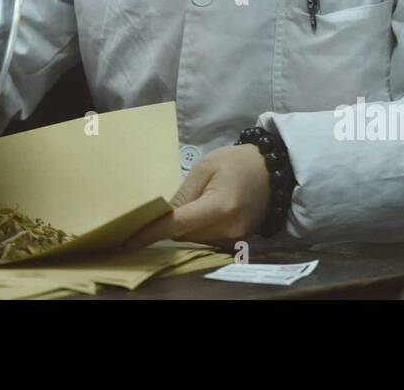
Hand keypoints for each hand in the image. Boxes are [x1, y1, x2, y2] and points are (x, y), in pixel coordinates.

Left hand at [125, 144, 271, 248]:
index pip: (178, 224)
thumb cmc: (237, 162)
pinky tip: (200, 213)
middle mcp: (229, 228)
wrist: (274, 170)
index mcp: (220, 206)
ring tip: (188, 206)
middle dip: (169, 225)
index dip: (152, 232)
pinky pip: (209, 240)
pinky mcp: (239, 241)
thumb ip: (183, 193)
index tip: (129, 239)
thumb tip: (163, 215)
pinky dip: (199, 230)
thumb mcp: (206, 167)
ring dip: (185, 228)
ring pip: (196, 240)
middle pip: (185, 235)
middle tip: (156, 211)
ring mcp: (236, 238)